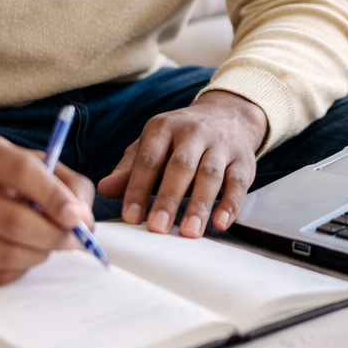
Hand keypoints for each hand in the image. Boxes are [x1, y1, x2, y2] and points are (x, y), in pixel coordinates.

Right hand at [0, 114, 94, 284]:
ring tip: (49, 244)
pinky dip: (18, 269)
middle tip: (76, 239)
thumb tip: (84, 217)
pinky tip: (22, 253)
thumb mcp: (25, 160)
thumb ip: (64, 181)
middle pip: (12, 221)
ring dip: (39, 255)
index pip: (20, 172)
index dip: (54, 196)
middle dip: (54, 235)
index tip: (77, 216)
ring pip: (4, 254)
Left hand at [96, 90, 267, 237]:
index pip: (149, 159)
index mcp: (165, 127)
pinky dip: (231, 203)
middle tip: (158, 228)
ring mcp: (221, 145)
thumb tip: (104, 188)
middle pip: (181, 166)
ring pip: (211, 174)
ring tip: (189, 232)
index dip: (139, 188)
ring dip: (200, 204)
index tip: (131, 217)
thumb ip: (130, 168)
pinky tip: (220, 222)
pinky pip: (238, 182)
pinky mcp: (243, 159)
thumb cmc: (182, 138)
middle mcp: (194, 132)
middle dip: (169, 198)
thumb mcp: (153, 144)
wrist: (228, 115)